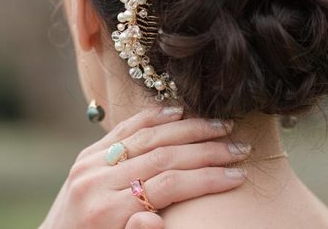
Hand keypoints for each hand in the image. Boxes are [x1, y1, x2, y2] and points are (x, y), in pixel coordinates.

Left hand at [39, 106, 249, 228]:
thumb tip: (153, 216)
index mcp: (106, 212)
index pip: (169, 186)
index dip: (207, 179)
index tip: (238, 174)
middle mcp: (97, 180)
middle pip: (163, 156)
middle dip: (206, 150)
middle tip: (239, 146)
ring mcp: (91, 162)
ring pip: (148, 137)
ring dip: (188, 129)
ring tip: (220, 126)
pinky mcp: (89, 153)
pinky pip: (124, 128)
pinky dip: (153, 117)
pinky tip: (178, 111)